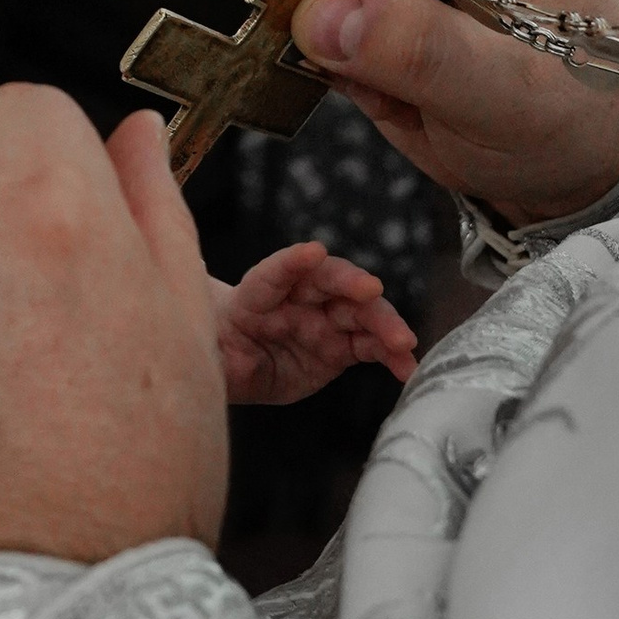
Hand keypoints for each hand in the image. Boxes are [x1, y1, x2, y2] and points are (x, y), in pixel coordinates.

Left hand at [216, 242, 415, 406]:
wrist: (237, 358)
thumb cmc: (221, 345)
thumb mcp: (211, 354)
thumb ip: (219, 358)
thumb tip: (222, 363)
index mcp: (256, 295)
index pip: (272, 274)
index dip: (292, 262)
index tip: (313, 252)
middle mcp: (297, 299)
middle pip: (328, 283)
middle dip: (351, 284)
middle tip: (371, 291)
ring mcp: (323, 321)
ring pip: (358, 313)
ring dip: (384, 323)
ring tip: (404, 341)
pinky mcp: (341, 346)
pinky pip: (370, 346)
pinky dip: (391, 354)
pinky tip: (407, 366)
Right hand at [282, 0, 618, 228]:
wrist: (593, 158)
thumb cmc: (581, 116)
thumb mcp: (511, 96)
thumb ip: (421, 52)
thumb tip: (318, 17)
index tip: (306, 7)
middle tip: (338, 57)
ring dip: (327, 19)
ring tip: (383, 81)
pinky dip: (335, 39)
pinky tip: (383, 78)